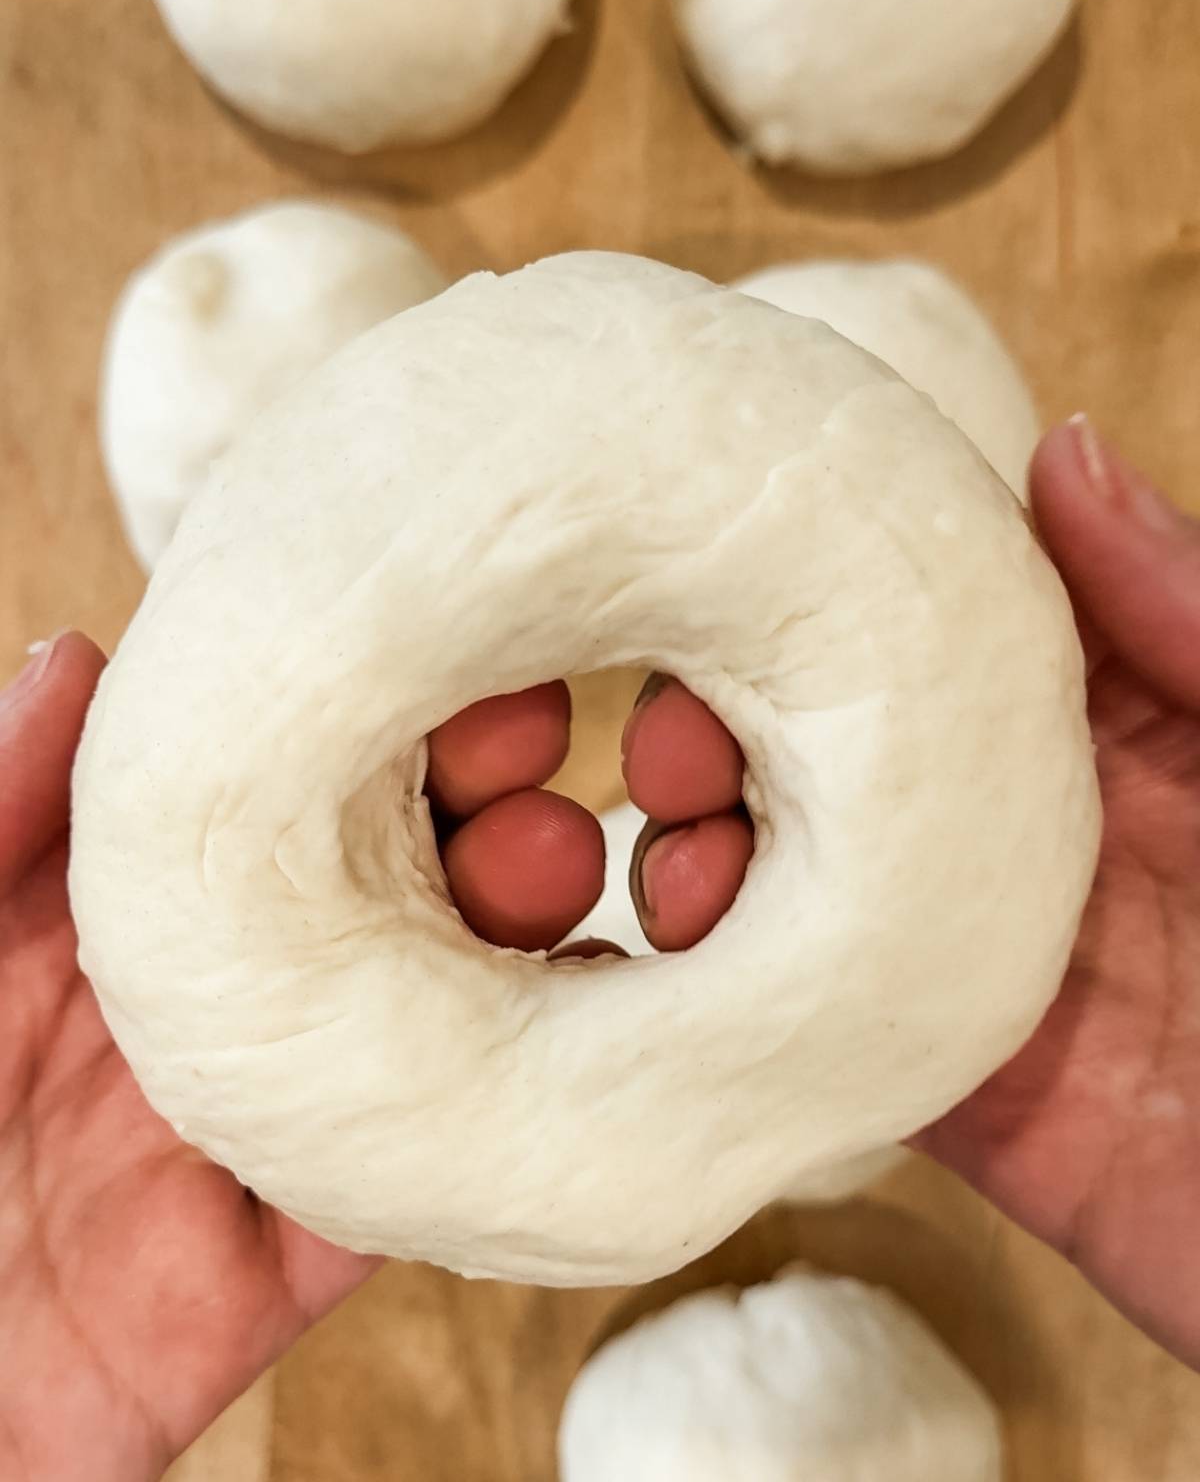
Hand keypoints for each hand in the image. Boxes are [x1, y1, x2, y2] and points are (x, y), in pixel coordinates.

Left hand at [0, 645, 601, 1477]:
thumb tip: (79, 650)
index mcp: (101, 929)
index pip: (263, 802)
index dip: (362, 725)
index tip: (448, 664)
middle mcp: (191, 1018)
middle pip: (362, 901)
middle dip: (465, 818)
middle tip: (537, 762)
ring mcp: (236, 1142)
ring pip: (410, 1030)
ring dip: (503, 950)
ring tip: (558, 872)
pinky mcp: (263, 1277)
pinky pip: (396, 1203)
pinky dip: (486, 1132)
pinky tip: (564, 1054)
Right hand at [462, 417, 1198, 1368]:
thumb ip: (1192, 615)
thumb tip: (1059, 446)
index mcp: (1129, 733)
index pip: (944, 633)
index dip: (824, 600)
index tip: (719, 583)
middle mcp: (1046, 838)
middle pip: (850, 762)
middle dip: (736, 736)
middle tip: (665, 747)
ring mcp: (1007, 971)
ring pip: (820, 898)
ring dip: (722, 870)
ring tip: (672, 864)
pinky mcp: (991, 1111)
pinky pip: (845, 1049)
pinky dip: (753, 1008)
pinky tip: (695, 969)